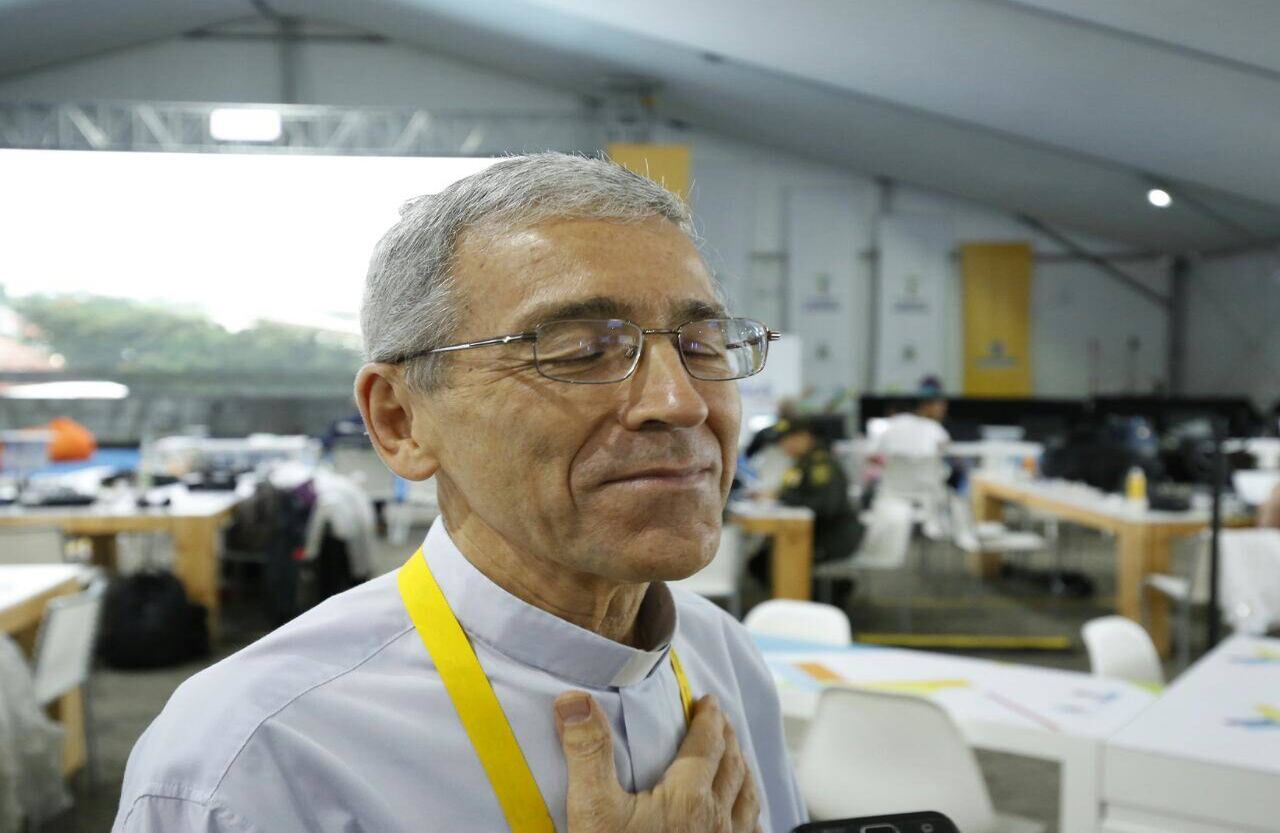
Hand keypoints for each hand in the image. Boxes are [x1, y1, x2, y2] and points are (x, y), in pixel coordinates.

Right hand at [555, 691, 761, 832]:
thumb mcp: (594, 812)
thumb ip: (589, 752)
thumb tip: (575, 700)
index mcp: (689, 798)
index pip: (706, 744)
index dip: (708, 718)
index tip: (707, 701)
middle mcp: (718, 821)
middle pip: (733, 766)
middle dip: (728, 738)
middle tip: (722, 721)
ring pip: (747, 798)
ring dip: (743, 770)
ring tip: (738, 758)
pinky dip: (750, 813)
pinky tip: (746, 819)